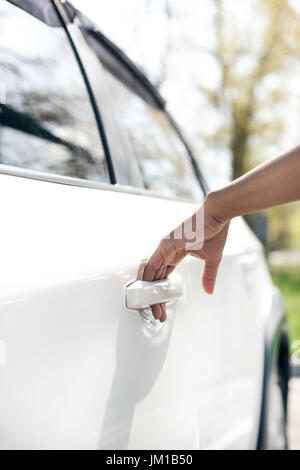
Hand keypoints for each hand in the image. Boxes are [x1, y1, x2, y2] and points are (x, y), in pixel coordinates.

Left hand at [142, 195, 229, 321]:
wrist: (217, 215)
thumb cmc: (214, 231)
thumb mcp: (212, 260)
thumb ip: (208, 276)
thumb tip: (208, 291)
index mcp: (175, 252)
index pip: (164, 276)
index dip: (162, 292)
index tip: (164, 307)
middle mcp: (166, 250)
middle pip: (155, 277)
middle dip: (155, 297)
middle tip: (158, 314)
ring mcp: (164, 247)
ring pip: (151, 273)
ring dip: (151, 292)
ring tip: (153, 309)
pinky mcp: (166, 244)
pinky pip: (151, 265)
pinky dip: (147, 279)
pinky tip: (147, 292)